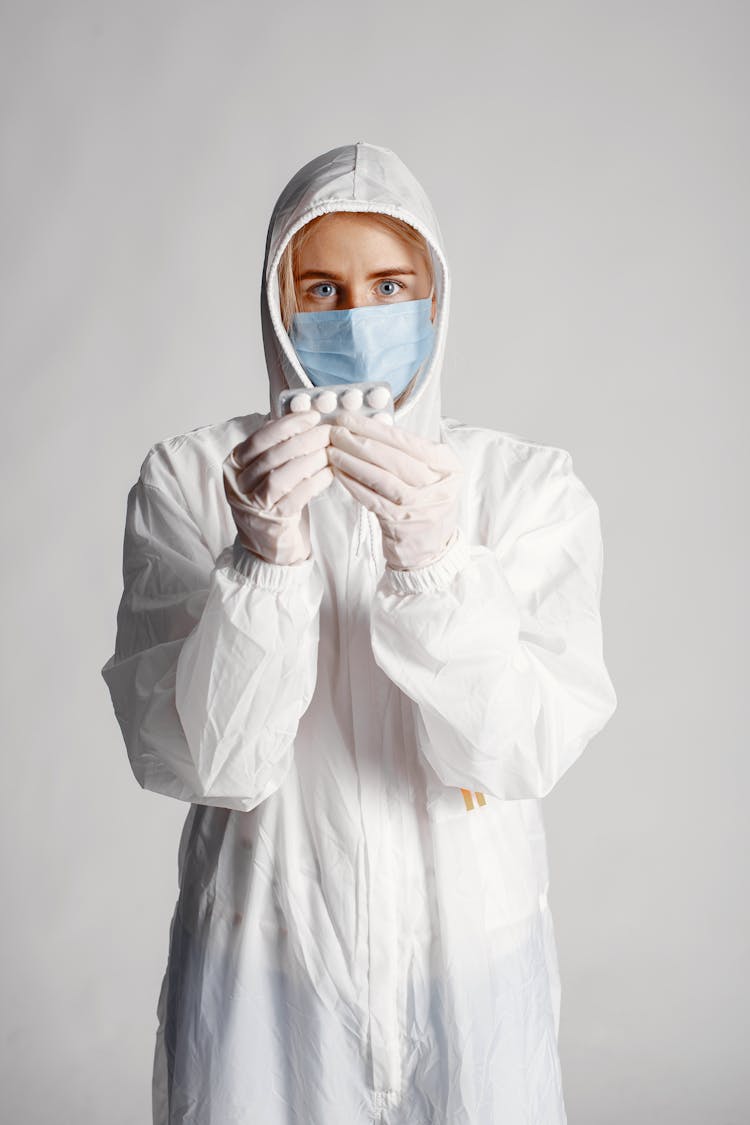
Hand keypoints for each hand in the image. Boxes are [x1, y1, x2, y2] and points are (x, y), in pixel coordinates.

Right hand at [223, 411, 332, 565]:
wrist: (269, 549)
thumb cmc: (273, 505)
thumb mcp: (267, 473)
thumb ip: (277, 447)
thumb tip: (303, 418)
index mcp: (233, 465)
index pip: (259, 438)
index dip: (287, 425)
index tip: (312, 417)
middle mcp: (237, 485)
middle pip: (272, 455)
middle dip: (304, 440)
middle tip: (327, 432)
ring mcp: (251, 505)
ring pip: (281, 475)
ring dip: (309, 460)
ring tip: (330, 451)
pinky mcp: (271, 522)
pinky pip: (295, 497)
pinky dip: (314, 482)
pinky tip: (329, 473)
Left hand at [327, 411, 462, 569]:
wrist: (431, 547)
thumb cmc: (427, 501)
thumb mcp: (432, 473)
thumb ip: (410, 452)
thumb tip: (368, 428)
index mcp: (449, 466)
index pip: (409, 441)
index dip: (376, 428)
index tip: (352, 418)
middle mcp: (438, 485)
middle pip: (393, 457)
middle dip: (359, 440)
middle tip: (336, 430)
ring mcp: (419, 506)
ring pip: (381, 477)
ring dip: (352, 461)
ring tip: (332, 449)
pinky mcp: (400, 523)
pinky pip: (372, 498)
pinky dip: (353, 483)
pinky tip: (338, 472)